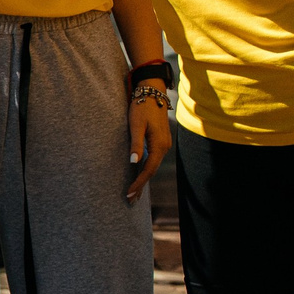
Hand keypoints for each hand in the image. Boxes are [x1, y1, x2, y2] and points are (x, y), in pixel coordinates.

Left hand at [125, 88, 171, 202]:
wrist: (152, 92)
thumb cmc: (141, 107)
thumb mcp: (136, 125)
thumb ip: (136, 144)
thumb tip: (134, 162)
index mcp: (159, 145)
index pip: (148, 170)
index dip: (139, 183)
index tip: (129, 193)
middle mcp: (164, 147)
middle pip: (151, 171)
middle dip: (141, 186)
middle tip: (130, 200)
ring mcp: (163, 144)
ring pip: (152, 166)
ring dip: (143, 179)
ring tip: (134, 193)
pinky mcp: (159, 141)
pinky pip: (153, 160)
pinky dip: (146, 170)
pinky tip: (140, 176)